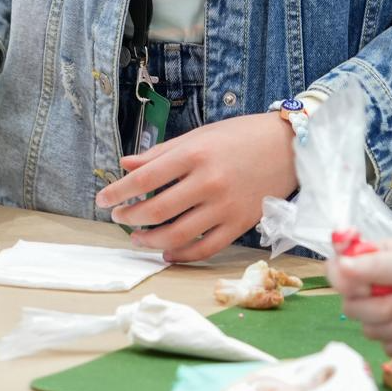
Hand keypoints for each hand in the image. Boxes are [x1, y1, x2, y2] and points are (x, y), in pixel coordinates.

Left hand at [95, 112, 298, 262]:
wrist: (288, 147)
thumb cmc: (240, 136)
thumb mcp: (198, 136)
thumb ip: (161, 154)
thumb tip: (126, 165)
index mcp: (194, 154)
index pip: (145, 178)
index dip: (119, 192)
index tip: (103, 199)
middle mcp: (208, 182)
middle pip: (157, 209)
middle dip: (130, 217)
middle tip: (118, 218)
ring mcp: (225, 206)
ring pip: (178, 234)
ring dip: (150, 240)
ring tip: (136, 238)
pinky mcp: (240, 224)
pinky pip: (206, 248)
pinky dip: (183, 254)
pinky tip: (166, 251)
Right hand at [328, 237, 391, 352]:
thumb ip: (374, 266)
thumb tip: (337, 269)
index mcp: (374, 261)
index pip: (336, 272)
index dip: (345, 284)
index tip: (365, 288)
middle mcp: (376, 287)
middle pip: (352, 308)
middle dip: (385, 309)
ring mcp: (389, 314)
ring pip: (370, 331)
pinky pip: (388, 348)